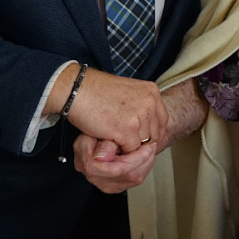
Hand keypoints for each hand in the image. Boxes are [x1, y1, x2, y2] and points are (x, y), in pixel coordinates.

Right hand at [70, 79, 209, 192]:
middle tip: (125, 143)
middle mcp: (150, 102)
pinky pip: (130, 150)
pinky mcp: (127, 129)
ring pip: (143, 144)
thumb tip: (147, 128)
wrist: (76, 89)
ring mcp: (140, 116)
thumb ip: (140, 106)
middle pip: (155, 134)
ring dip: (129, 146)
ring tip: (114, 139)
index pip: (162, 121)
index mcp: (151, 91)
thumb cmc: (96, 91)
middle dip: (141, 143)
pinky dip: (120, 150)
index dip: (152, 133)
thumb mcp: (127, 92)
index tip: (141, 140)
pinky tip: (109, 141)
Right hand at [74, 134, 157, 192]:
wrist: (92, 141)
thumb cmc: (93, 134)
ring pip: (135, 179)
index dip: (136, 158)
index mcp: (90, 166)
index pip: (117, 170)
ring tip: (150, 149)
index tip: (147, 147)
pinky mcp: (115, 186)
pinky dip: (144, 167)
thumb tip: (104, 157)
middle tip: (152, 146)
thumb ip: (103, 145)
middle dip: (145, 160)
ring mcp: (106, 184)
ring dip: (146, 163)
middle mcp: (98, 179)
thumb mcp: (95, 133)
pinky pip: (135, 181)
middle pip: (129, 176)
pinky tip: (146, 157)